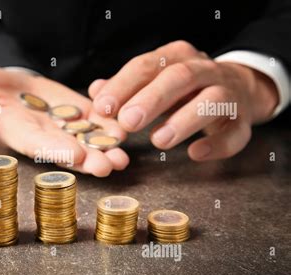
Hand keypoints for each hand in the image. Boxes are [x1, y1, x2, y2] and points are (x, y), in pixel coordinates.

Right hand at [0, 67, 128, 176]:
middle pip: (72, 152)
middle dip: (90, 160)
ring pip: (92, 141)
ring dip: (108, 146)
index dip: (55, 153)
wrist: (14, 84)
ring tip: (124, 151)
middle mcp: (50, 139)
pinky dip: (113, 121)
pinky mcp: (85, 115)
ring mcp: (70, 129)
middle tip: (110, 165)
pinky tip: (127, 121)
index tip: (73, 157)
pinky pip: (102, 120)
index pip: (39, 148)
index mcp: (23, 137)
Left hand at [89, 41, 278, 160]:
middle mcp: (203, 70)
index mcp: (176, 57)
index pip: (147, 66)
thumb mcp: (154, 80)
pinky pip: (234, 132)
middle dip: (151, 100)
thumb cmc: (184, 88)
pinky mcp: (242, 120)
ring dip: (184, 120)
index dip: (123, 86)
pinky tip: (196, 153)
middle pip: (179, 78)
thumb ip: (126, 87)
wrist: (238, 87)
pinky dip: (216, 144)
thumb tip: (96, 92)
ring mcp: (227, 93)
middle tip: (128, 122)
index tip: (103, 107)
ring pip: (211, 101)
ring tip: (159, 140)